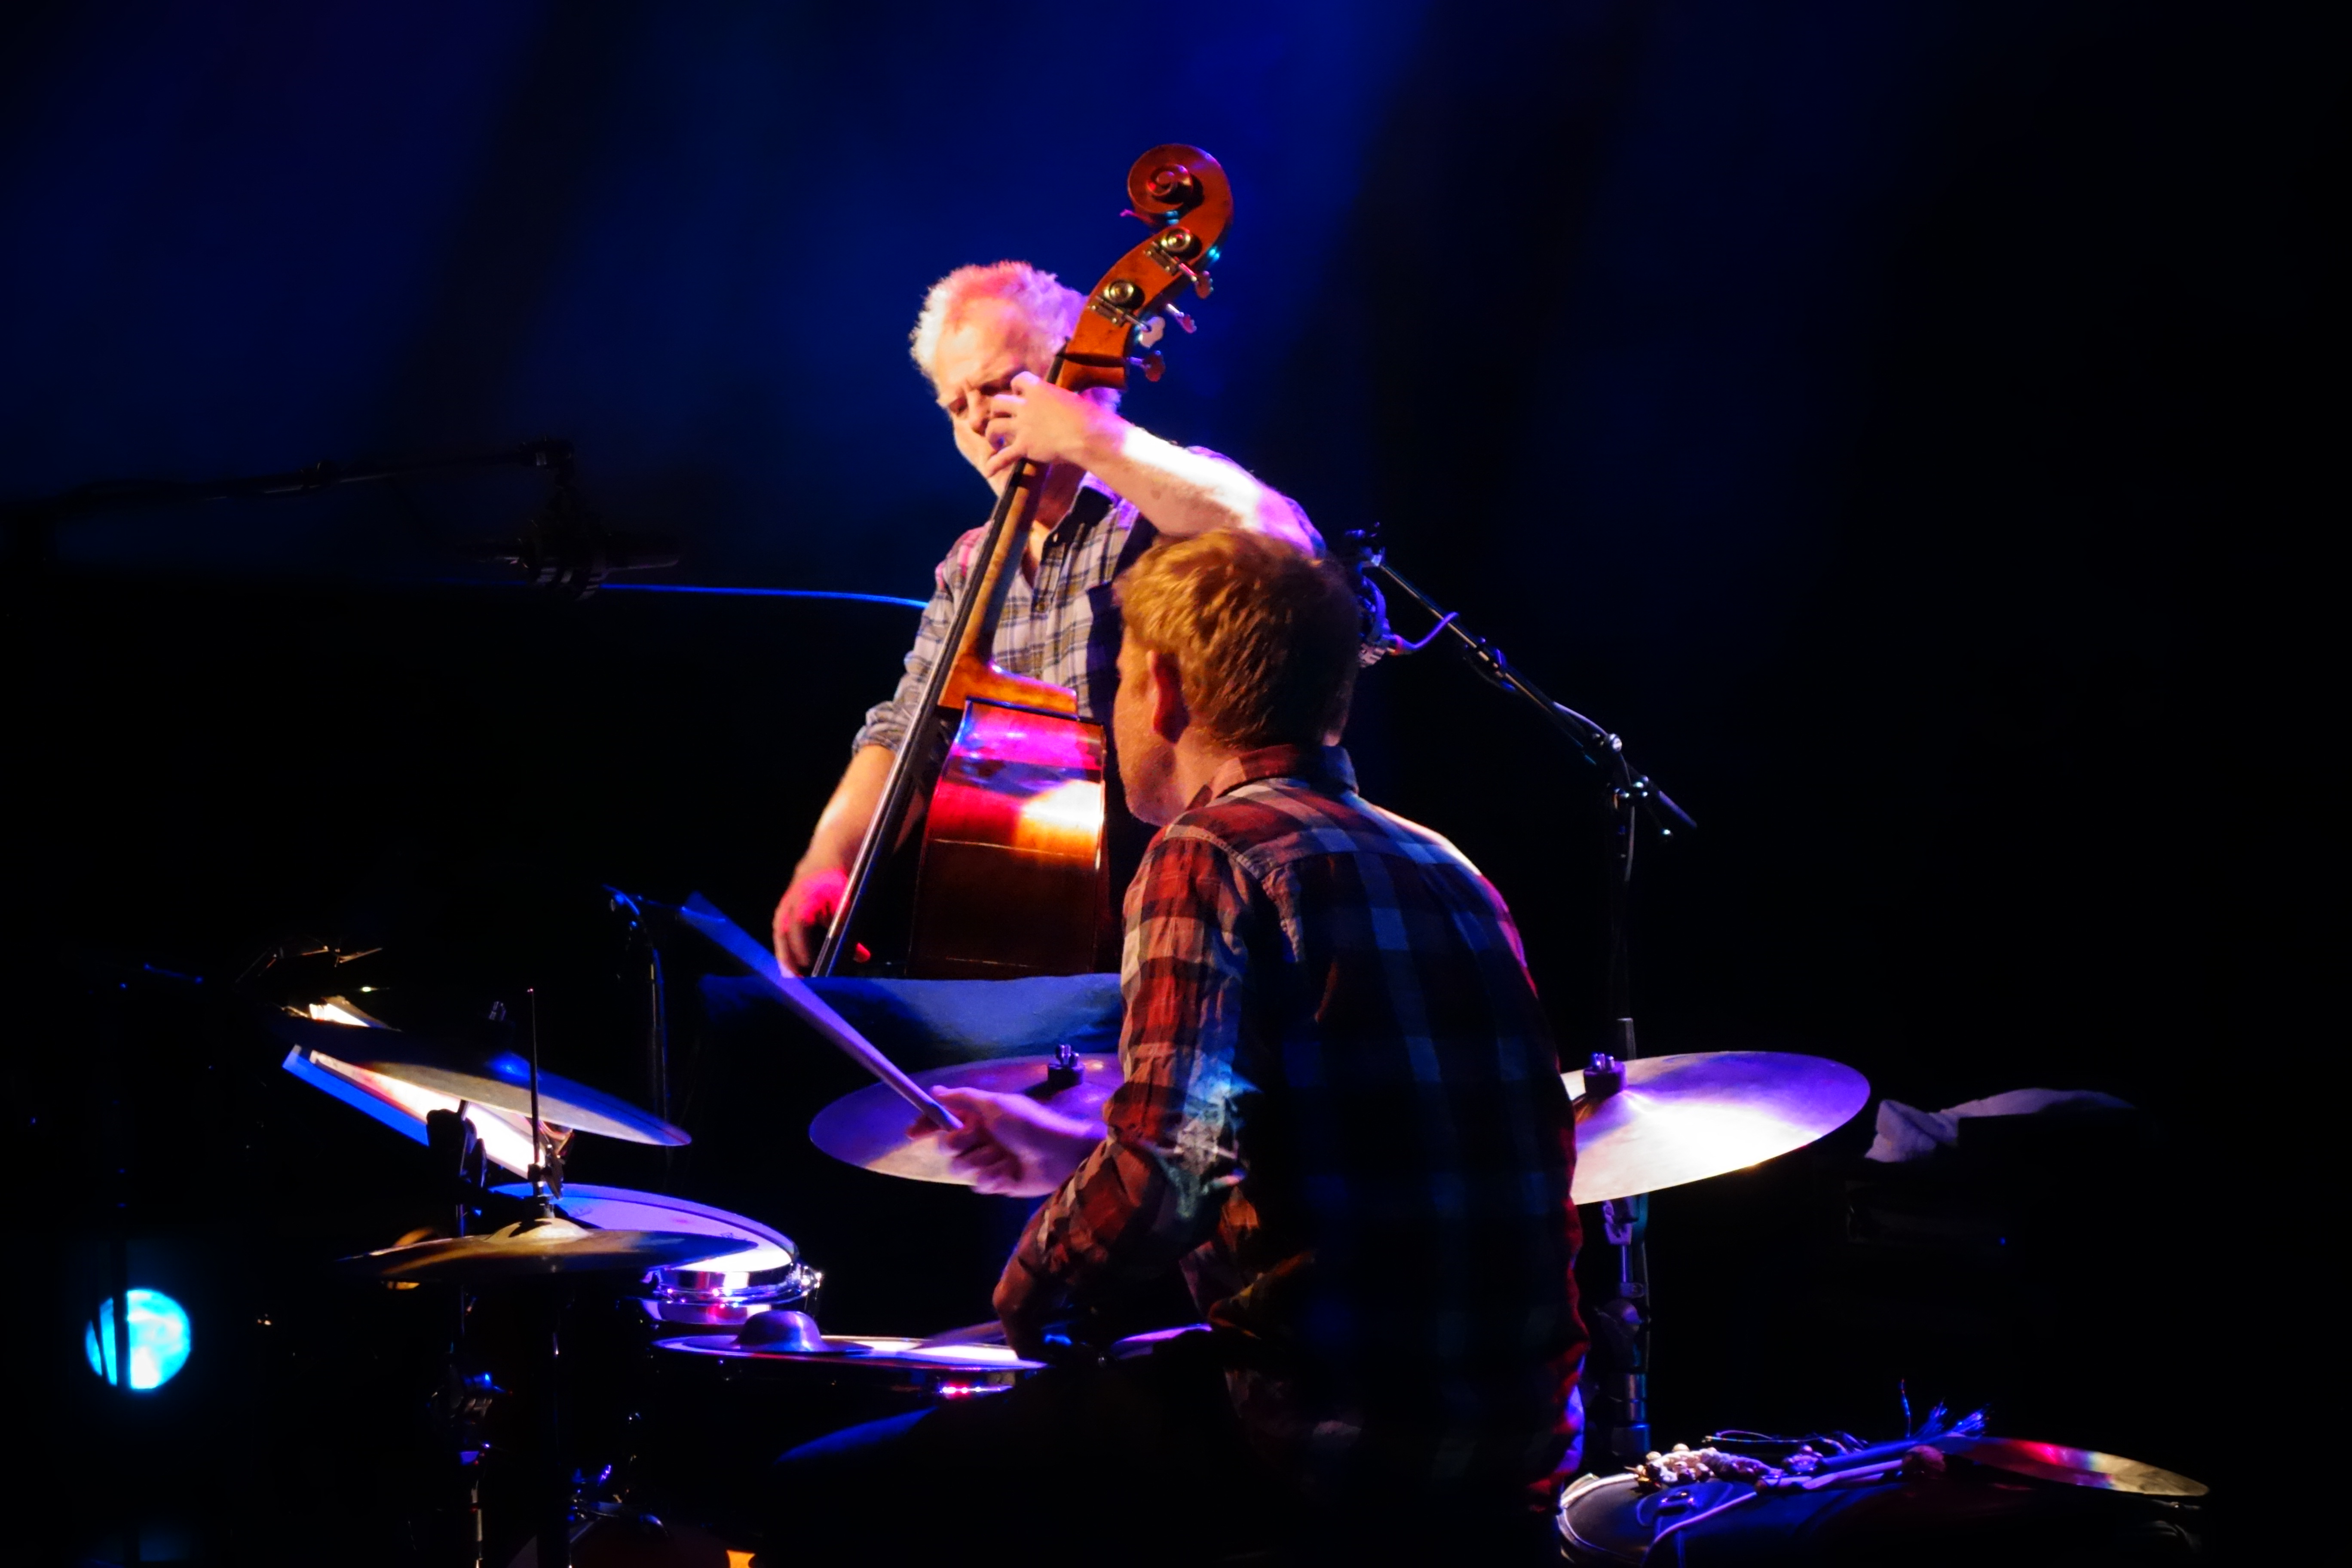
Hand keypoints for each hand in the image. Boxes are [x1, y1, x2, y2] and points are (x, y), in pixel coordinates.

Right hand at [771, 864, 845, 974]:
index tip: (808, 963)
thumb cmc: (835, 886)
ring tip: (793, 978)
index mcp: (806, 901)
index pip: (800, 925)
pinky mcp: (780, 915)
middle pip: (784, 935)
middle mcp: (790, 906)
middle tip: (797, 980)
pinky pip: (780, 936)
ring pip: (779, 938)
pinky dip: (785, 951)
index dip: (802, 945)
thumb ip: (849, 931)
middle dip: (789, 958)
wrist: (821, 865)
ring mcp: (782, 910)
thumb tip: (863, 957)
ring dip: (784, 958)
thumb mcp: (845, 904)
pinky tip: (791, 968)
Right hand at [906, 1086, 1102, 1197]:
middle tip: (979, 1137)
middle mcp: (981, 1137)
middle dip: (961, 1143)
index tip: (912, 1133)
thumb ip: (962, 1098)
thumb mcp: (995, 1104)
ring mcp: (988, 1160)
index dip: (926, 1125)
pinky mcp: (997, 1182)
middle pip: (947, 1147)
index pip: (943, 1120)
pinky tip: (1010, 1173)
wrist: (1060, 1155)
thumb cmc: (1029, 1123)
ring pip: (960, 1168)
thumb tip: (934, 1090)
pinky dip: (994, 1178)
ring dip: (982, 1162)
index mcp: (978, 1116)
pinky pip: (979, 1185)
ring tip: (1005, 1157)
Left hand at [980, 372, 1119, 480]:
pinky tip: (988, 471)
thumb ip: (1067, 399)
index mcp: (1039, 389)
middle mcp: (1026, 405)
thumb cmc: (1089, 415)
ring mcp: (1022, 426)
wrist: (1087, 434)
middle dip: (997, 410)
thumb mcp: (1075, 400)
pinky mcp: (1024, 446)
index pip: (1019, 380)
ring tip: (994, 441)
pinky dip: (994, 464)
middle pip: (998, 402)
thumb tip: (1082, 397)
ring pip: (995, 426)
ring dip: (991, 434)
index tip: (1019, 393)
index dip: (1017, 386)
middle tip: (1001, 417)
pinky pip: (1004, 456)